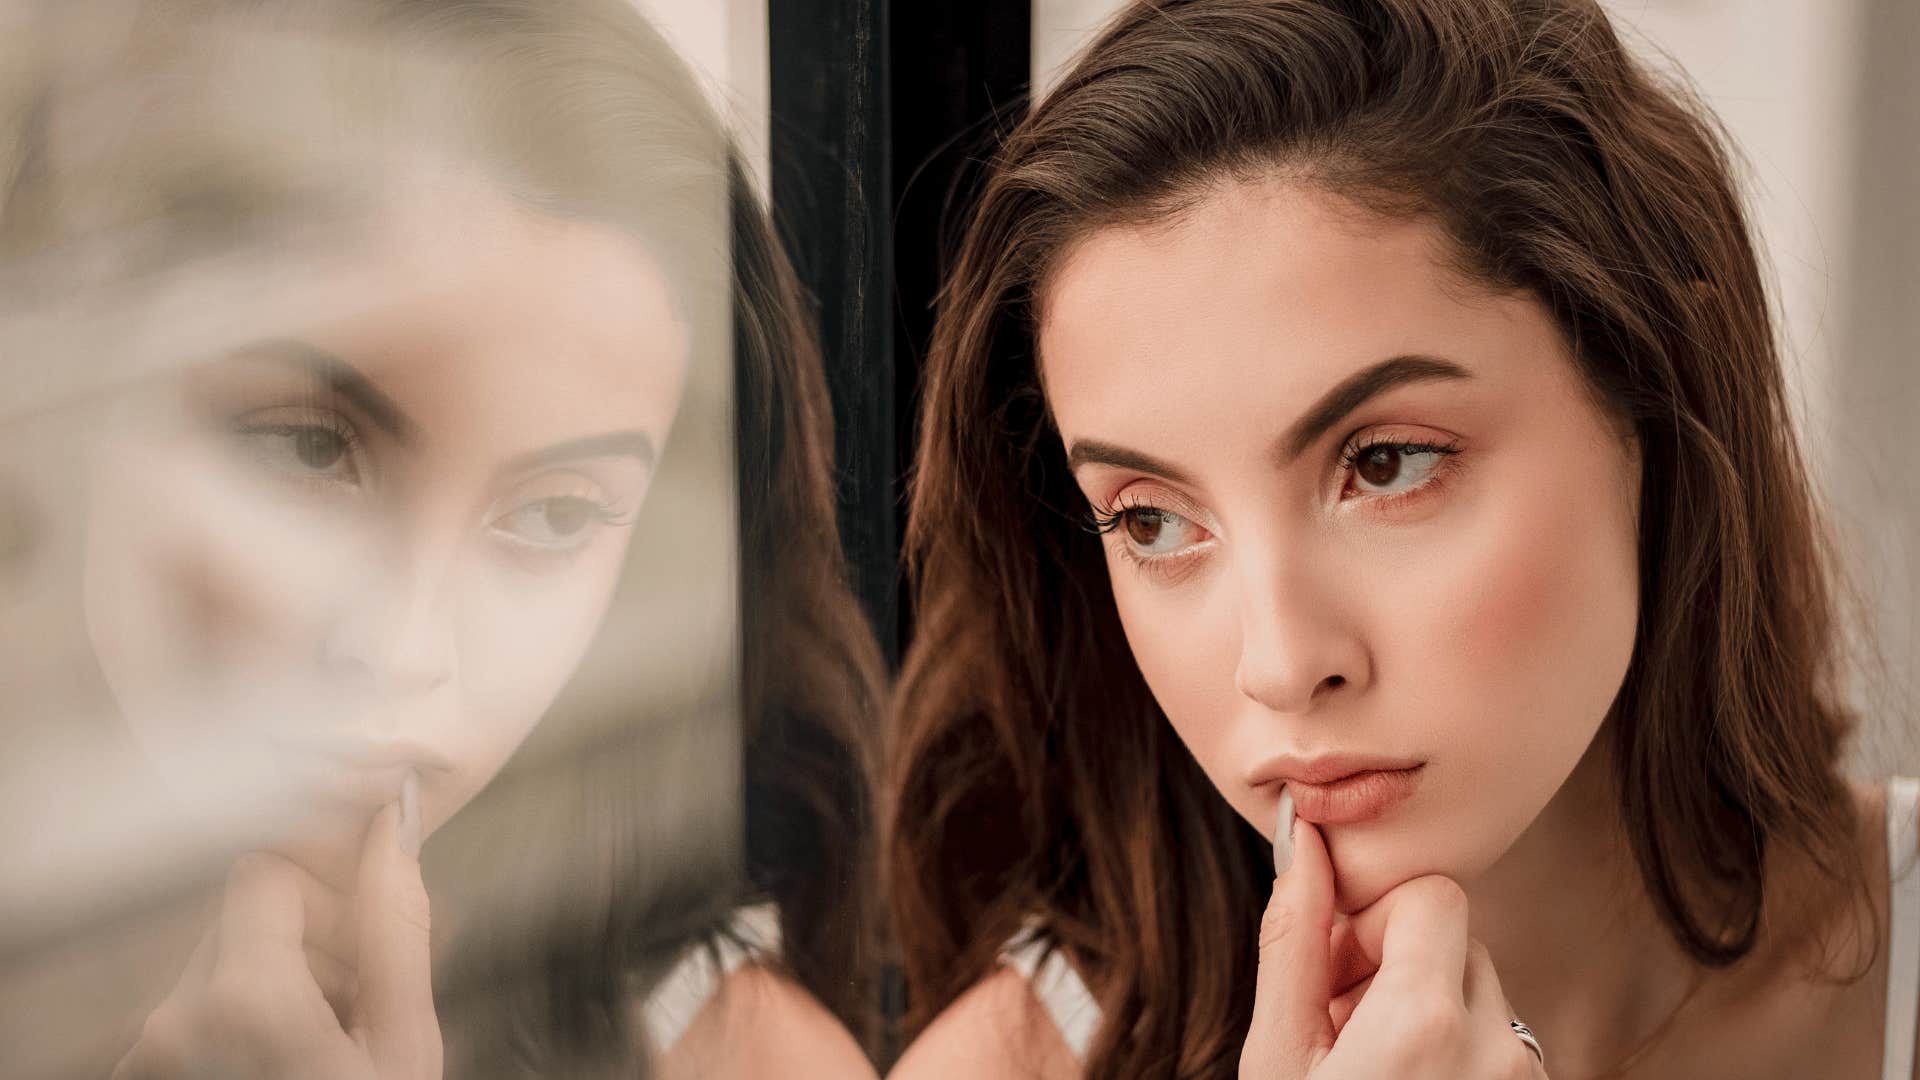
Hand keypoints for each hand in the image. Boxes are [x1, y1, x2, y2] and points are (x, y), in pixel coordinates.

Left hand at [112, 794, 441, 1079]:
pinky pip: (191, 1011)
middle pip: (241, 918)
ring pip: (218, 962)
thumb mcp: (405, 1039)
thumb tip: (393, 818)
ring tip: (322, 1041)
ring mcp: (145, 1054)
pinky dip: (237, 1024)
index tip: (360, 956)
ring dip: (275, 983)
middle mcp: (172, 1018)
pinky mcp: (135, 1075)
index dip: (325, 900)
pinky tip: (282, 1060)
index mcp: (244, 997)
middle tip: (355, 1005)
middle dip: (307, 943)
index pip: (264, 871)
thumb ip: (395, 925)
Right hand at [1239, 804, 1545, 1078]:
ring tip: (1375, 1063)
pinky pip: (1502, 1041)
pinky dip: (1459, 1053)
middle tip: (1343, 1026)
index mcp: (1427, 1021)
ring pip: (1480, 992)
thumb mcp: (1277, 1052)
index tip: (1338, 982)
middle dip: (1397, 967)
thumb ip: (1295, 938)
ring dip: (1428, 1013)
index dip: (1375, 927)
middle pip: (1457, 941)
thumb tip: (1305, 836)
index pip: (1432, 895)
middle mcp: (1496, 1047)